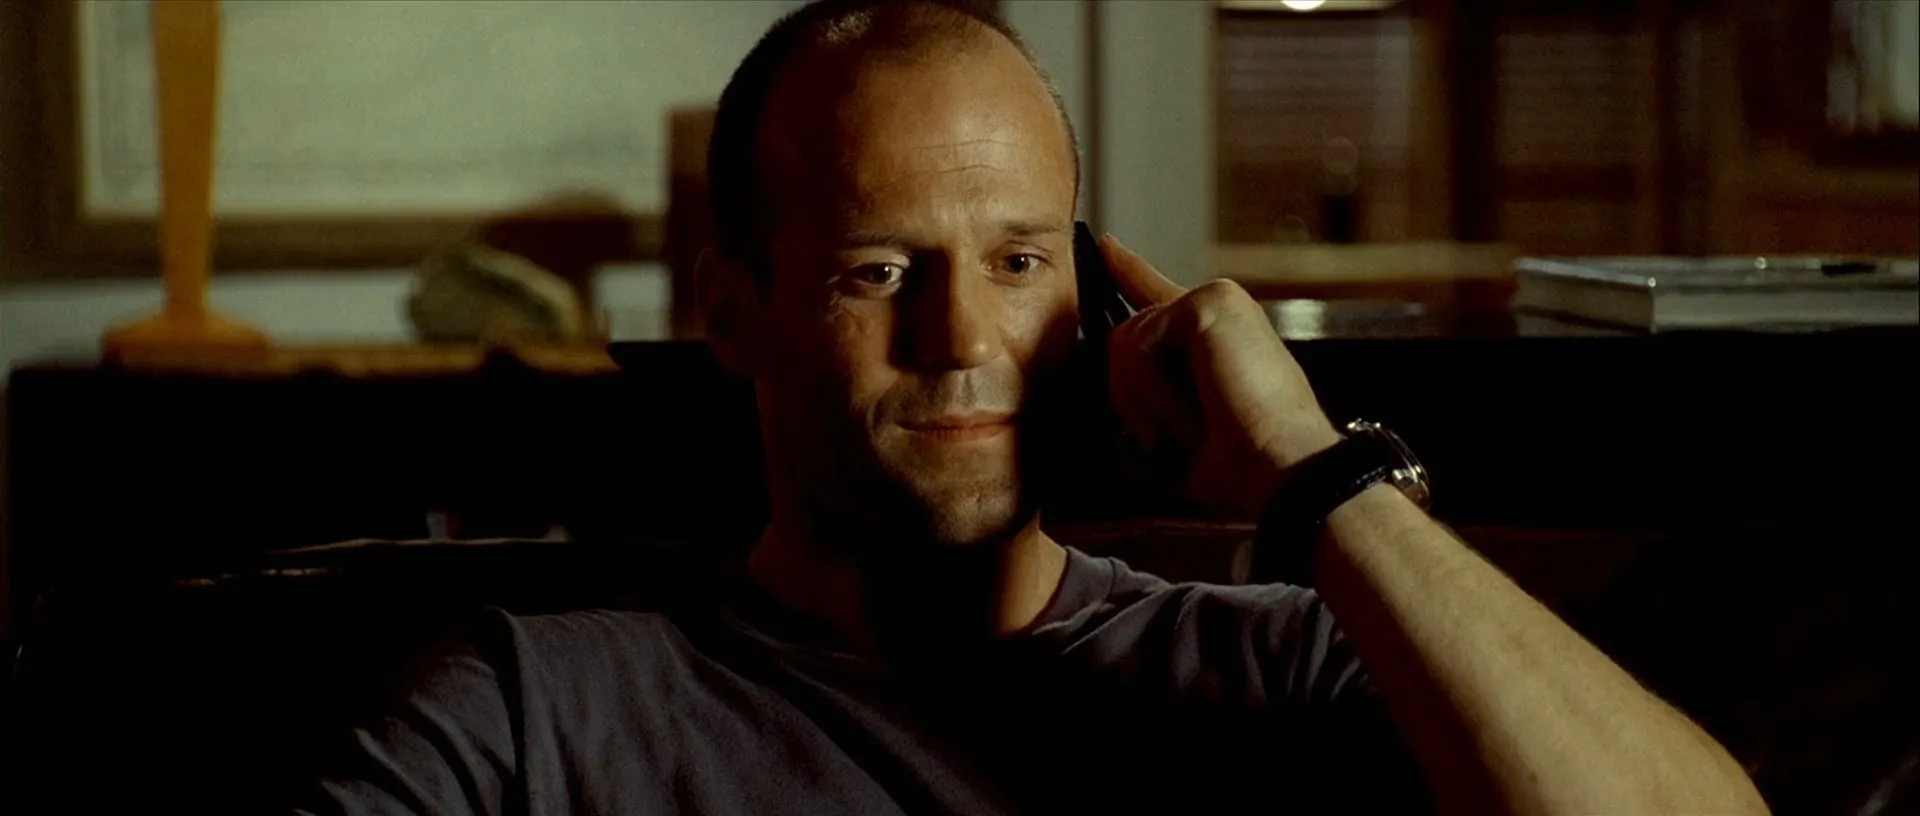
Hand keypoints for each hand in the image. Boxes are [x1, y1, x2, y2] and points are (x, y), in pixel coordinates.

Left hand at [1099, 234, 1342, 517]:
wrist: (1280, 470)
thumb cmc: (1240, 466)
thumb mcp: (1179, 435)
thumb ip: (1149, 408)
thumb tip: (1115, 431)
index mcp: (1215, 338)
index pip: (1159, 294)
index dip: (1129, 270)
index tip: (1107, 247)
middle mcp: (1219, 310)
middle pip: (1125, 337)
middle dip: (1128, 399)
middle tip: (1165, 441)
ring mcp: (1218, 300)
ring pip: (1125, 342)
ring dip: (1142, 404)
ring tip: (1188, 431)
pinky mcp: (1211, 301)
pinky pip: (1140, 344)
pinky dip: (1153, 391)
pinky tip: (1192, 413)